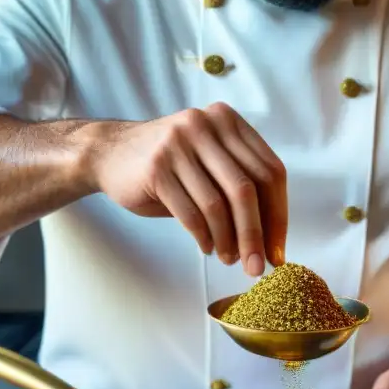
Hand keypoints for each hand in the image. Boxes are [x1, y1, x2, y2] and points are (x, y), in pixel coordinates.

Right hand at [88, 103, 286, 275]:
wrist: (109, 153)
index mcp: (229, 121)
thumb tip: (271, 240)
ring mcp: (179, 144)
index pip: (270, 172)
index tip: (278, 250)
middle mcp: (206, 126)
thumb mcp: (210, 163)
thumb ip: (240, 186)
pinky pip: (190, 213)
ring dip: (228, 241)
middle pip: (247, 189)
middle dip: (256, 235)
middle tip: (259, 267)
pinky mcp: (156, 167)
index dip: (278, 215)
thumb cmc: (170, 166)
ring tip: (229, 259)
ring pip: (218, 205)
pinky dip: (203, 237)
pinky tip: (208, 248)